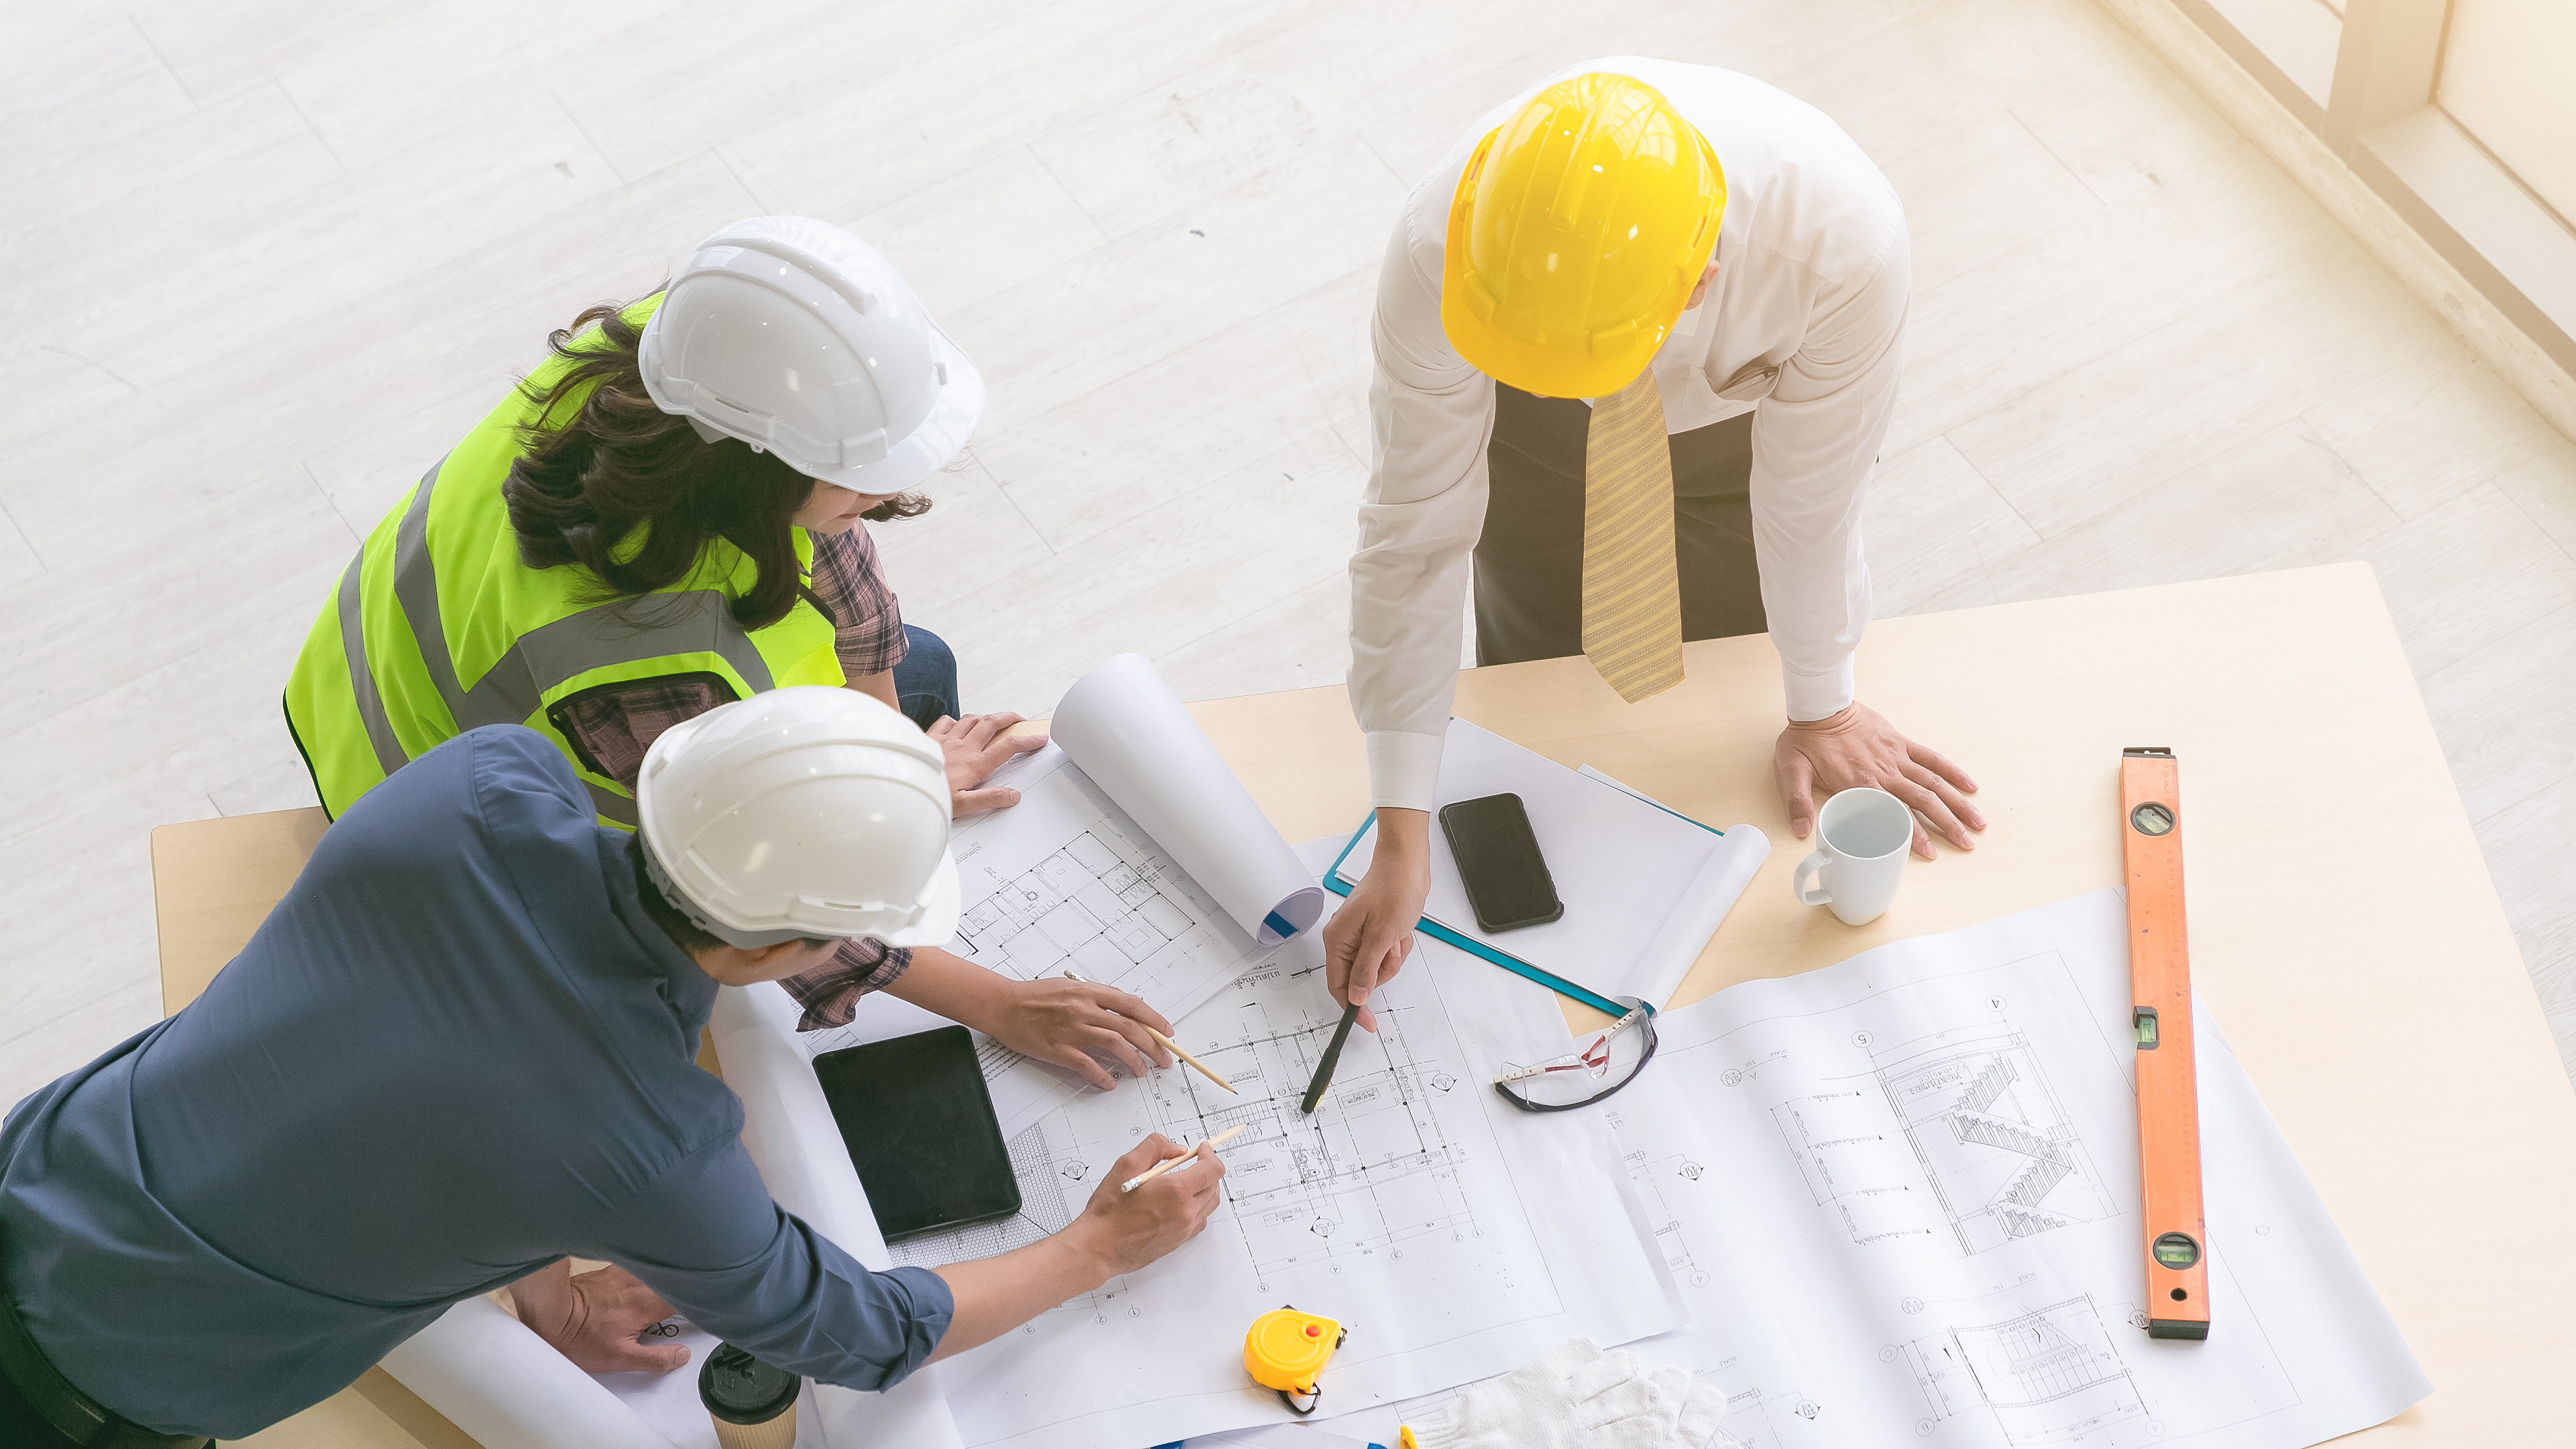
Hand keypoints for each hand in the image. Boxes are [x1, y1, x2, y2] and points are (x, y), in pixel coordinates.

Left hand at [513, 1263, 688, 1374]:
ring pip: (658, 1273)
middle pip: (674, 1281)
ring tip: (673, 1290)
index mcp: (649, 1303)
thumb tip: (683, 1355)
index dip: (701, 1302)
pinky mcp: (611, 1270)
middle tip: (694, 1300)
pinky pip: (640, 1269)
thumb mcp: (619, 1359)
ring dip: (668, 1280)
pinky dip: (649, 1274)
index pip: (687, 1297)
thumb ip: (656, 1358)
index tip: (710, 1309)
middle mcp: (641, 1283)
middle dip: (686, 1289)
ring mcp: (626, 1273)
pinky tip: (645, 1284)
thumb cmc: (581, 1338)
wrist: (546, 1314)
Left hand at [927, 712, 1047, 816]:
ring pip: (972, 719)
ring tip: (994, 721)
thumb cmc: (931, 798)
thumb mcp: (964, 806)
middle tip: (1021, 720)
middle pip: (993, 723)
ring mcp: (947, 740)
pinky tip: (958, 726)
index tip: (1039, 738)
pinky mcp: (931, 738)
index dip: (1028, 740)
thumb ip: (991, 798)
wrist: (902, 788)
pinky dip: (957, 721)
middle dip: (1011, 718)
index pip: (1008, 746)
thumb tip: (1013, 795)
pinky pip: (947, 721)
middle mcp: (963, 747)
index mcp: (975, 764)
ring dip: (987, 717)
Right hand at [984, 976, 1174, 1090]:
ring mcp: (1071, 1030)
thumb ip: (1099, 995)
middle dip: (1152, 1045)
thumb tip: (1128, 1004)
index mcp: (1088, 992)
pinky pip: (1088, 1066)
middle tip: (1163, 1059)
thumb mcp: (1071, 986)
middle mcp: (1083, 1009)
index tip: (1167, 1032)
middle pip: (1129, 1028)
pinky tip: (1111, 1082)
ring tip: (1142, 1071)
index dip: (1154, 1019)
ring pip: (1114, 1046)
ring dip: (1134, 1060)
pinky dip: (1103, 1076)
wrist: (1003, 1005)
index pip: (1131, 1005)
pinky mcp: (1058, 1050)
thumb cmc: (1035, 996)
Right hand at [1059, 1134, 1226, 1276]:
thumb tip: (1177, 1150)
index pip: (1212, 1170)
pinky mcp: (1178, 1242)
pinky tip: (1177, 1203)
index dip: (1209, 1155)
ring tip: (1183, 1182)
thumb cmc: (1109, 1210)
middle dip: (1207, 1171)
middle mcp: (1186, 1213)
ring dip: (1203, 1190)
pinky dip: (1196, 1208)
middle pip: (1214, 1187)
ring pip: (1208, 1205)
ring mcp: (1184, 1231)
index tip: (1200, 1150)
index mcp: (1177, 1191)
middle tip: (1191, 1163)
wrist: (1099, 1248)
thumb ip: (1154, 1147)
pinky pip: (1198, 1222)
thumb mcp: (1126, 1165)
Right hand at [1318, 810, 1426, 1033]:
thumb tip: (1356, 997)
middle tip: (1391, 948)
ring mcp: (1360, 936)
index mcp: (1338, 940)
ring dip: (1391, 956)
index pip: (1339, 985)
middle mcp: (1344, 939)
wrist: (1406, 864)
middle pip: (1360, 978)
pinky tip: (1400, 931)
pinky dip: (1396, 947)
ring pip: (1376, 968)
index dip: (1353, 1006)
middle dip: (1381, 969)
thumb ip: (1366, 969)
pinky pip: (1385, 954)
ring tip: (1396, 935)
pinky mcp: (1374, 932)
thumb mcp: (1381, 936)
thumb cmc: (1393, 889)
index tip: (1368, 1022)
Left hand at [1773, 703, 1982, 859]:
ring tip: (1977, 822)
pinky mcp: (1901, 743)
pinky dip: (1951, 771)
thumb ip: (1798, 802)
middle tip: (1967, 844)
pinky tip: (1970, 786)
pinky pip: (1931, 758)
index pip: (1895, 814)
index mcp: (1862, 783)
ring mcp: (1896, 757)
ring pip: (1933, 782)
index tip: (1930, 854)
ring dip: (1957, 803)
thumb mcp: (1792, 772)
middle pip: (1924, 801)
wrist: (1820, 707)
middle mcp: (1885, 772)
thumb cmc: (1806, 741)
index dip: (1913, 836)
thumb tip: (1802, 832)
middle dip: (1947, 824)